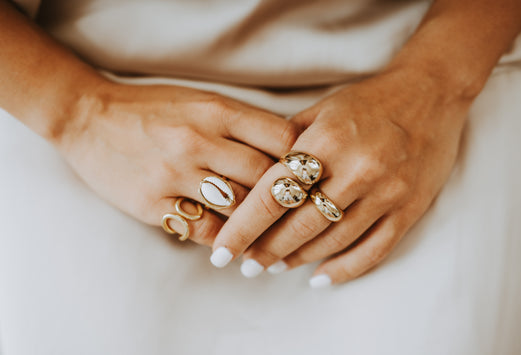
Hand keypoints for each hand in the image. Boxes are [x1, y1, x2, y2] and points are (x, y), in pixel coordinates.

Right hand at [58, 80, 298, 245]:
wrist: (88, 117)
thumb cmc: (153, 108)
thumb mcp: (201, 101)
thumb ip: (242, 123)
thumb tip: (287, 150)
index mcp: (217, 110)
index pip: (282, 138)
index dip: (302, 160)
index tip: (309, 176)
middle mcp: (198, 140)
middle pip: (265, 177)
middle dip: (286, 198)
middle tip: (299, 213)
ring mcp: (174, 173)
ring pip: (238, 208)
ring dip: (260, 224)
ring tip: (274, 235)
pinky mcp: (153, 203)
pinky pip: (204, 230)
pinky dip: (227, 239)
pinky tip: (237, 243)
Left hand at [210, 65, 470, 283]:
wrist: (431, 93)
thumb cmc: (368, 102)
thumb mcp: (320, 110)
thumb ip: (285, 143)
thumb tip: (250, 180)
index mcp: (327, 141)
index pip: (272, 194)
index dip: (243, 227)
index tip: (222, 251)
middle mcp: (357, 169)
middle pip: (299, 225)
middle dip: (266, 251)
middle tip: (246, 265)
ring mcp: (386, 192)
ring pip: (332, 241)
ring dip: (298, 259)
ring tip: (275, 267)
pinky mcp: (409, 208)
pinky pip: (374, 250)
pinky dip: (345, 269)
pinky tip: (320, 278)